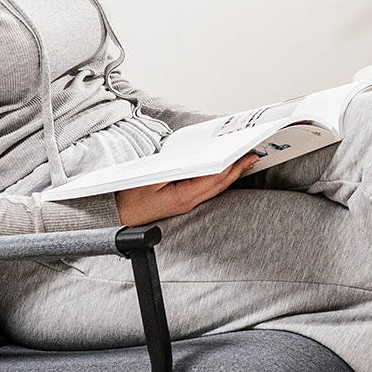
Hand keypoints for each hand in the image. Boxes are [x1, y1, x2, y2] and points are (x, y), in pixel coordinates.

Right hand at [115, 153, 260, 226]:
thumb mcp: (150, 178)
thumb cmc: (128, 197)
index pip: (215, 179)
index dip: (233, 166)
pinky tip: (223, 169)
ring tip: (244, 160)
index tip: (246, 155)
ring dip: (231, 173)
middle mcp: (188, 201)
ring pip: (215, 187)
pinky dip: (218, 177)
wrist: (117, 216)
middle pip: (220, 183)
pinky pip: (206, 188)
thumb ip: (174, 168)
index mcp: (183, 197)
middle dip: (238, 168)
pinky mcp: (182, 200)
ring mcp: (186, 202)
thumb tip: (196, 158)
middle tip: (254, 155)